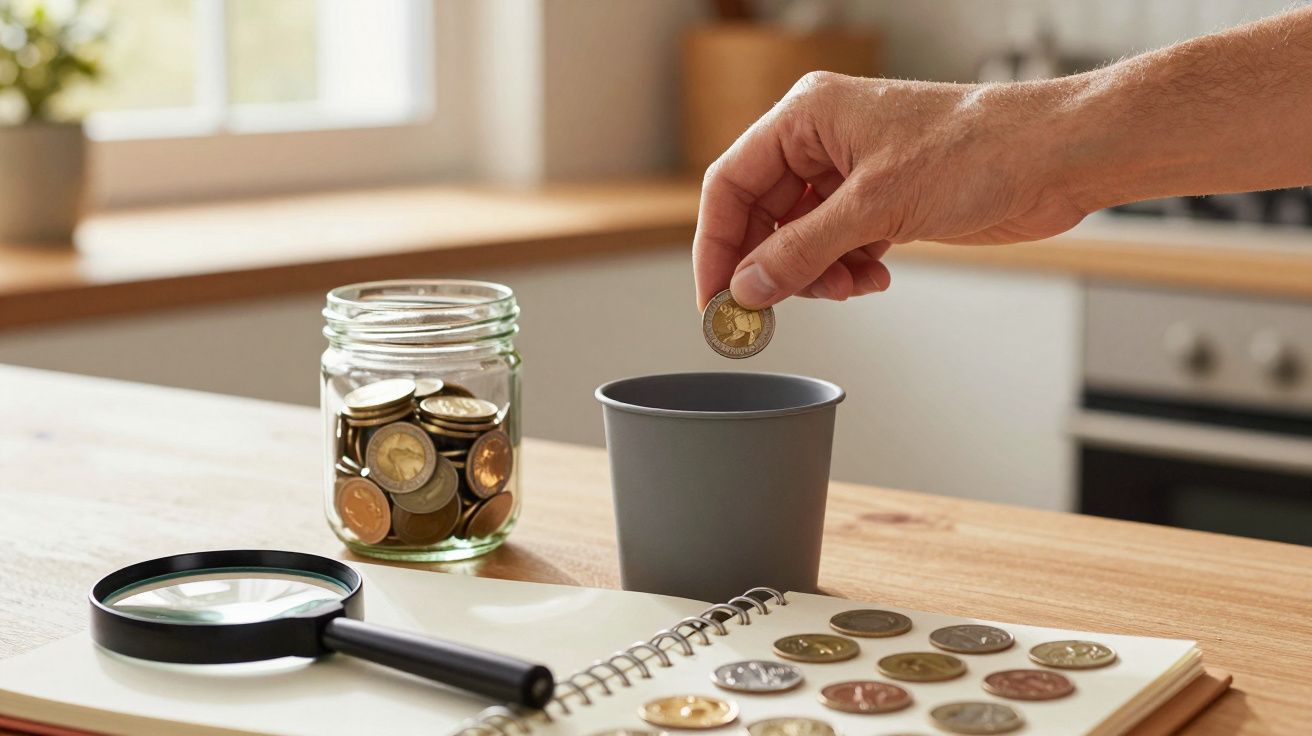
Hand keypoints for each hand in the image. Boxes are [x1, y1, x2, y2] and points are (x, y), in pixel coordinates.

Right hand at [692, 72, 1089, 309]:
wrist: (1057, 157)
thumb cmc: (979, 149)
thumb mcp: (876, 207)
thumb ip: (802, 251)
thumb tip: (747, 288)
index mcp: (808, 116)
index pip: (731, 182)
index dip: (717, 244)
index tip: (714, 297)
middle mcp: (824, 140)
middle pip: (763, 214)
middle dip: (771, 265)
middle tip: (771, 310)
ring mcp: (855, 171)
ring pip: (801, 236)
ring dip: (815, 273)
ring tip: (845, 288)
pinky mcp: (885, 199)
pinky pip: (839, 244)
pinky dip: (847, 270)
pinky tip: (874, 278)